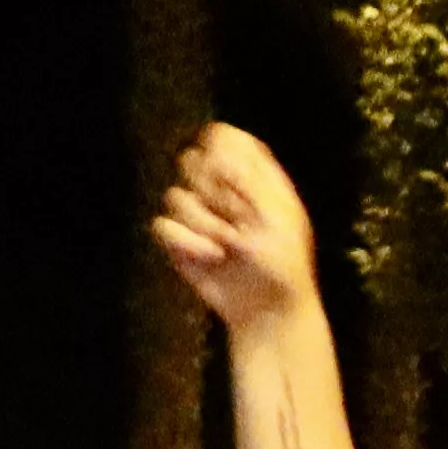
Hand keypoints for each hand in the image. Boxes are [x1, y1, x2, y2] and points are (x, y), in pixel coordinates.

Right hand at [150, 122, 321, 336]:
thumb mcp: (281, 217)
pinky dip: (185, 241)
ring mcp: (198, 214)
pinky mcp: (180, 241)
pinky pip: (163, 226)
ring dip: (202, 221)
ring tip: (227, 245)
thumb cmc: (284, 265)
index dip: (221, 151)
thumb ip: (252, 181)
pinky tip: (210, 255)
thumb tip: (219, 155)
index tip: (235, 177)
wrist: (268, 311)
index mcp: (251, 174)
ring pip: (176, 196)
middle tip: (236, 215)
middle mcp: (220, 189)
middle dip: (210, 189)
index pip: (223, 138)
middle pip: (192, 160)